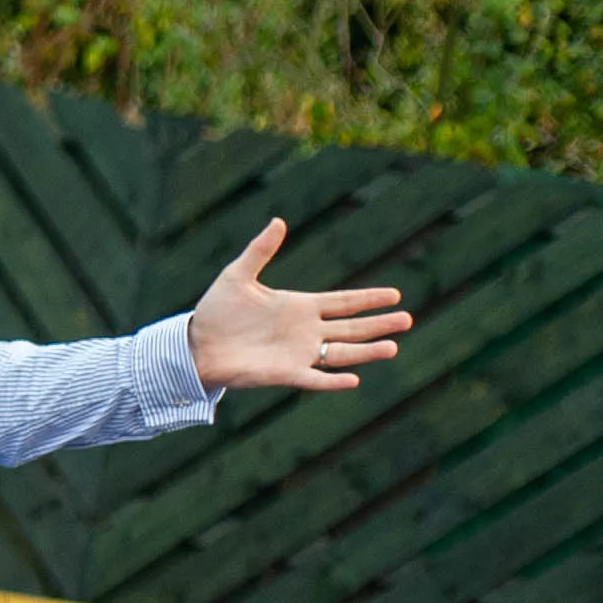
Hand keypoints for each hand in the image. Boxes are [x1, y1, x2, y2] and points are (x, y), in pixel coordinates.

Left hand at [187, 219, 411, 391]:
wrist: (196, 344)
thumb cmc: (216, 311)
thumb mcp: (238, 275)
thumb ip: (260, 250)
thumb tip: (278, 221)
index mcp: (299, 306)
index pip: (343, 302)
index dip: (368, 299)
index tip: (395, 295)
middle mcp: (305, 331)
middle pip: (351, 328)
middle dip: (379, 324)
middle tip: (407, 319)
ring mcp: (298, 353)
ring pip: (341, 353)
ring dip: (366, 351)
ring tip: (393, 347)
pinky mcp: (285, 374)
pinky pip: (315, 379)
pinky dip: (332, 380)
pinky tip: (354, 379)